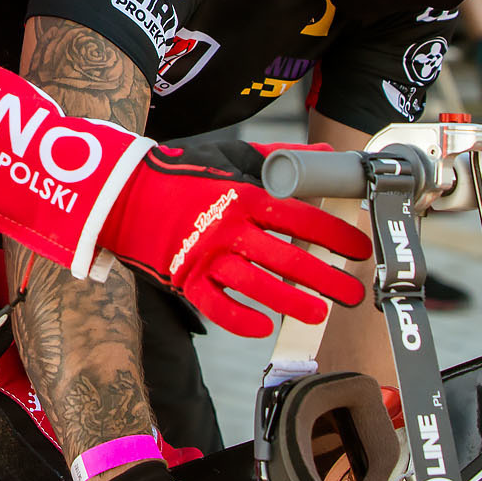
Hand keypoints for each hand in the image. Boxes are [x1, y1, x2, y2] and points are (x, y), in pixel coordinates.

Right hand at [105, 146, 370, 335]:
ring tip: (319, 313)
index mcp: (244, 194)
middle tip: (353, 293)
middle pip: (286, 257)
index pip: (300, 218)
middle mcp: (228, 226)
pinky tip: (263, 327)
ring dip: (292, 301)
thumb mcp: (231, 155)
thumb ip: (278, 157)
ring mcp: (205, 254)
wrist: (123, 190)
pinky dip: (239, 319)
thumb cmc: (182, 171)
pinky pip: (215, 305)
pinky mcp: (183, 277)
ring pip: (256, 284)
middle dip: (326, 277)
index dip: (334, 235)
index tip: (358, 249)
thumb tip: (320, 153)